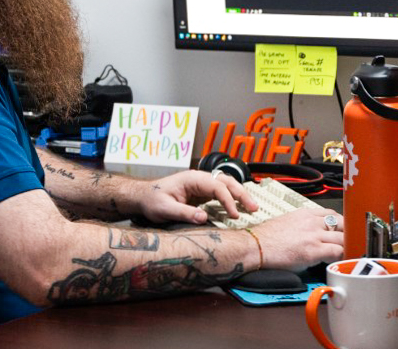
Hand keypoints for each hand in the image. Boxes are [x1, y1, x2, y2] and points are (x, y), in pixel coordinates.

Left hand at [136, 170, 257, 224]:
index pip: (217, 186)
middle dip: (242, 194)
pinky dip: (231, 199)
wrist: (143, 197)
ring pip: (226, 185)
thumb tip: (204, 218)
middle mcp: (199, 179)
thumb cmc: (152, 200)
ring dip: (239, 195)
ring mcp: (201, 185)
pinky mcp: (201, 193)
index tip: (234, 215)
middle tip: (254, 208)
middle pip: (226, 181)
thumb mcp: (165, 209)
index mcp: (192, 179)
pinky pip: (220, 193)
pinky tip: (238, 209)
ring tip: (251, 208)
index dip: (228, 200)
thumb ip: (184, 213)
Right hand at [252, 207, 344, 269]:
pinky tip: (336, 261)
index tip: (342, 231)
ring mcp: (314, 235)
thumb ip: (303, 224)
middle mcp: (312, 222)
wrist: (255, 246)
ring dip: (345, 247)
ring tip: (343, 254)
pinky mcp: (313, 250)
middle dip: (347, 233)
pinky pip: (336, 251)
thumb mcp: (288, 221)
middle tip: (348, 243)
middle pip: (342, 223)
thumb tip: (312, 233)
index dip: (340, 224)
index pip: (332, 213)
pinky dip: (339, 256)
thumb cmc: (267, 238)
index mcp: (305, 213)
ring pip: (343, 237)